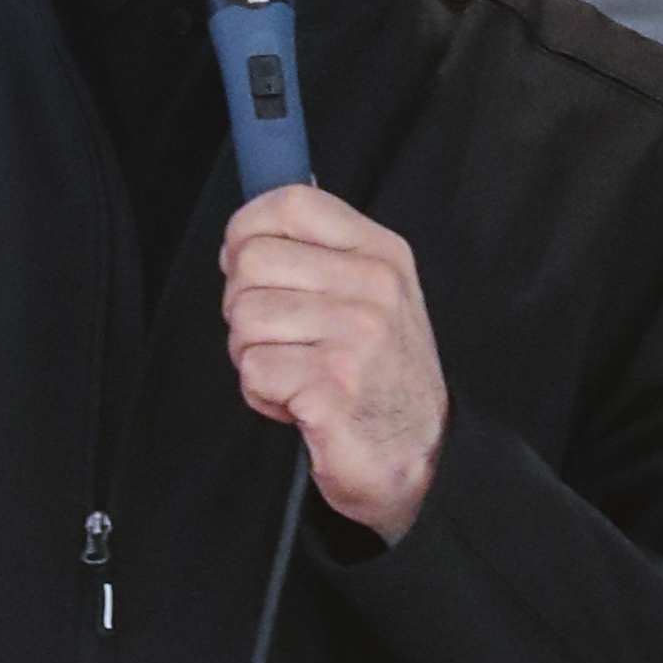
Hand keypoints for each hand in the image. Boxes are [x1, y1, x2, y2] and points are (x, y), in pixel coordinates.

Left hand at [218, 186, 447, 538]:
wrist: (419, 459)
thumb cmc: (381, 380)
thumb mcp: (371, 297)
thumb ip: (321, 255)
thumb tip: (254, 224)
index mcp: (380, 253)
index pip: (291, 203)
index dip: (245, 230)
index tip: (243, 263)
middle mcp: (374, 286)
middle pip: (251, 261)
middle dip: (243, 306)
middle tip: (276, 338)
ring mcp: (357, 335)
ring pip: (245, 318)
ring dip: (252, 355)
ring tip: (292, 374)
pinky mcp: (332, 385)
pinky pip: (253, 371)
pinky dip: (261, 396)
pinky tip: (297, 403)